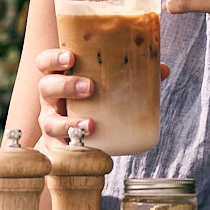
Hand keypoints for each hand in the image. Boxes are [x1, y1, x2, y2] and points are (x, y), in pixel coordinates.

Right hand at [35, 48, 169, 143]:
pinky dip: (67, 151)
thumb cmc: (95, 99)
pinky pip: (55, 150)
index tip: (71, 58)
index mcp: (60, 76)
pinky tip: (83, 151)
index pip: (46, 62)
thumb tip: (163, 69)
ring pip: (49, 122)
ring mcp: (50, 122)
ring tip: (90, 124)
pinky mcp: (56, 146)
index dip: (54, 58)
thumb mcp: (109, 84)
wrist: (82, 133)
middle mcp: (50, 98)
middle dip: (66, 86)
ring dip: (69, 123)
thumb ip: (134, 74)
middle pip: (46, 87)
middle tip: (90, 87)